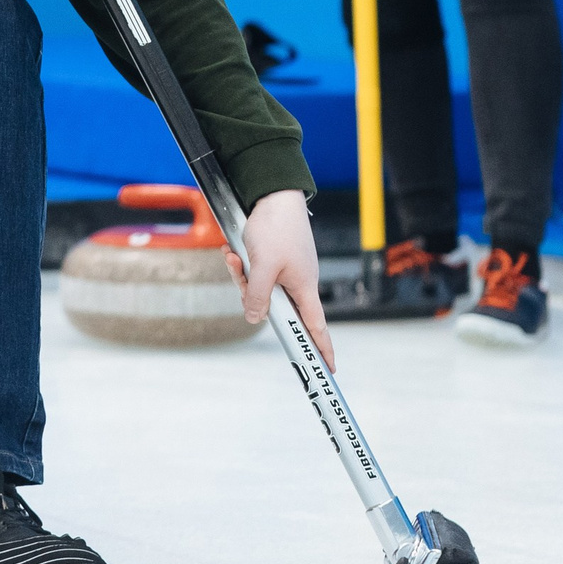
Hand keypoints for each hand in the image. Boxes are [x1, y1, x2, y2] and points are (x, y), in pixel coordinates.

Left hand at [225, 189, 334, 370]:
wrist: (273, 194)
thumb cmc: (276, 228)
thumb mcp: (263, 267)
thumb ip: (259, 296)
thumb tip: (255, 318)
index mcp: (305, 288)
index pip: (317, 327)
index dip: (323, 349)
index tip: (329, 369)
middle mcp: (298, 282)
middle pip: (277, 308)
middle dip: (252, 298)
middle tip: (242, 276)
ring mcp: (286, 271)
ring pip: (261, 290)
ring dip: (243, 276)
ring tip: (234, 256)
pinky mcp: (274, 260)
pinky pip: (256, 274)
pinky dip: (242, 265)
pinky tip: (232, 252)